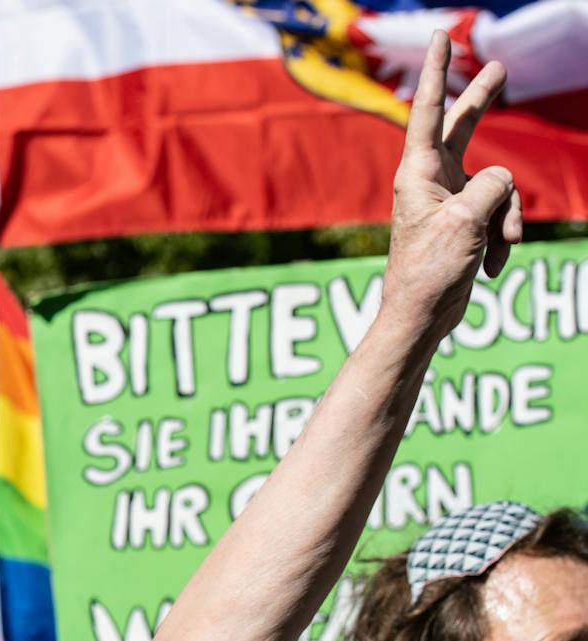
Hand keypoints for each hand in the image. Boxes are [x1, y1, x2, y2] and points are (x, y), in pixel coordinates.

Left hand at [380, 31, 522, 339]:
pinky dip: (505, 240)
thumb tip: (500, 181)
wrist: (424, 315)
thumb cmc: (431, 269)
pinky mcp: (466, 220)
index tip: (440, 37)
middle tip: (496, 67)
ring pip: (501, 187)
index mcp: (418, 172)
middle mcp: (431, 179)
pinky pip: (502, 214)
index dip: (436, 71)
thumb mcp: (466, 220)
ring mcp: (450, 199)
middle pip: (463, 128)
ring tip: (498, 248)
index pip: (427, 110)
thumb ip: (490, 186)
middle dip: (481, 101)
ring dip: (510, 220)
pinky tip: (493, 267)